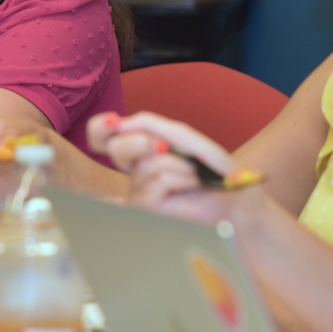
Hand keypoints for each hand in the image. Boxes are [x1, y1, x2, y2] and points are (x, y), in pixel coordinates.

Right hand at [88, 111, 249, 223]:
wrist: (233, 195)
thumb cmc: (210, 168)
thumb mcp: (180, 136)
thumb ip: (149, 125)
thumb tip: (118, 123)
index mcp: (139, 150)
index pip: (101, 137)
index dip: (99, 128)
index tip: (113, 122)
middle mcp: (134, 170)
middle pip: (116, 147)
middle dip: (141, 141)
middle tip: (166, 147)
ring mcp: (138, 191)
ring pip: (146, 163)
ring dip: (179, 164)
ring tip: (193, 175)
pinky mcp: (147, 209)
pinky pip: (159, 179)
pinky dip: (182, 177)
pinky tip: (191, 186)